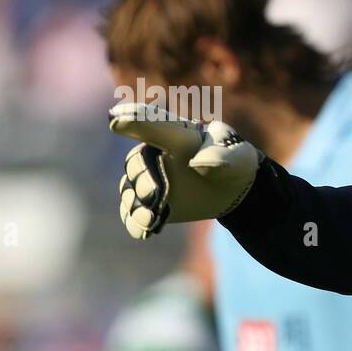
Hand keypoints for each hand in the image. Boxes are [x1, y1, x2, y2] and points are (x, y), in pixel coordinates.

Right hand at [110, 102, 261, 239]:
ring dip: (136, 206)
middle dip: (142, 179)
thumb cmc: (233, 161)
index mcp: (175, 135)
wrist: (233, 190)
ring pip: (130, 191)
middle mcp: (155, 156)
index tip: (115, 120)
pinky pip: (133, 215)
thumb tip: (197, 164)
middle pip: (135, 163)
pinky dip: (135, 223)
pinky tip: (146, 231)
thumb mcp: (236, 154)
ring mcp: (150, 181)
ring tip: (151, 219)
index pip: (151, 123)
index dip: (132, 119)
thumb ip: (219, 154)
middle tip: (155, 195)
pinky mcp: (151, 205)